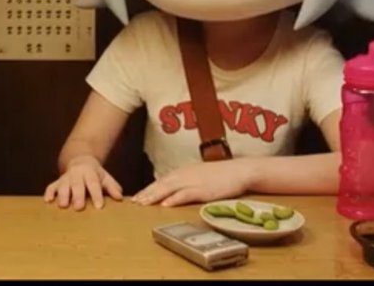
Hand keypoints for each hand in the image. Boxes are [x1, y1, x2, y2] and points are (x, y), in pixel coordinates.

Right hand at [43, 155, 123, 210]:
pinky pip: (51, 186)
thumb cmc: (95, 174)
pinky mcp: (57, 182)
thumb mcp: (105, 178)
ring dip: (62, 195)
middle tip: (79, 207)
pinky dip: (49, 193)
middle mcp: (77, 175)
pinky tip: (47, 201)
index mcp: (90, 173)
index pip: (94, 184)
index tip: (99, 206)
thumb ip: (112, 187)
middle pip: (77, 185)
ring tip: (63, 205)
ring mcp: (66, 178)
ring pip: (63, 186)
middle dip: (78, 196)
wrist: (80, 161)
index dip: (96, 195)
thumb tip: (120, 198)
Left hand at [132, 159, 255, 206]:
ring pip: (169, 189)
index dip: (148, 189)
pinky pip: (185, 194)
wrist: (240, 170)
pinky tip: (165, 204)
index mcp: (183, 172)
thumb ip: (187, 181)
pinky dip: (174, 199)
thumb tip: (175, 191)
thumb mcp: (200, 175)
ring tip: (142, 203)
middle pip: (161, 185)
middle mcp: (185, 175)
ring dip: (154, 196)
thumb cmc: (222, 174)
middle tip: (133, 202)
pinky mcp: (203, 190)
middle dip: (146, 194)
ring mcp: (193, 182)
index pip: (161, 181)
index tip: (136, 197)